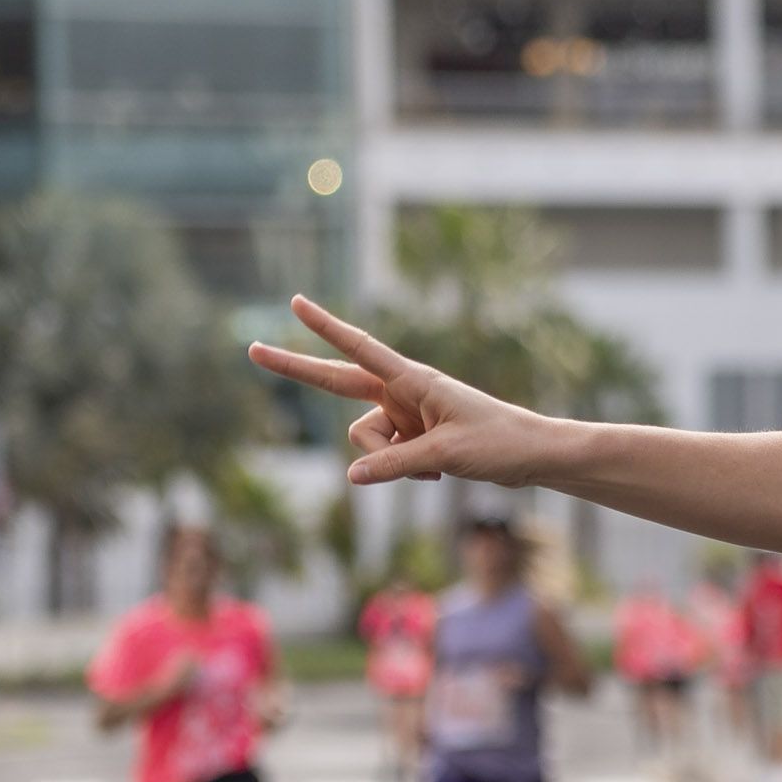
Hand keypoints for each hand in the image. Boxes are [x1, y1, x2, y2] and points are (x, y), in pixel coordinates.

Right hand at [250, 296, 558, 489]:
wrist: (531, 456)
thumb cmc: (497, 443)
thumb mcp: (445, 456)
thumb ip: (397, 465)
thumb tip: (352, 478)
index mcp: (413, 379)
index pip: (360, 349)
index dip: (325, 328)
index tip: (295, 303)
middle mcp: (402, 391)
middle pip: (338, 382)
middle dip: (297, 369)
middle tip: (250, 349)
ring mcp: (404, 414)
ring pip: (366, 441)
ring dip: (390, 461)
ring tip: (434, 465)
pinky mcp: (410, 436)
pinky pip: (385, 458)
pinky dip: (403, 470)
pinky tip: (438, 474)